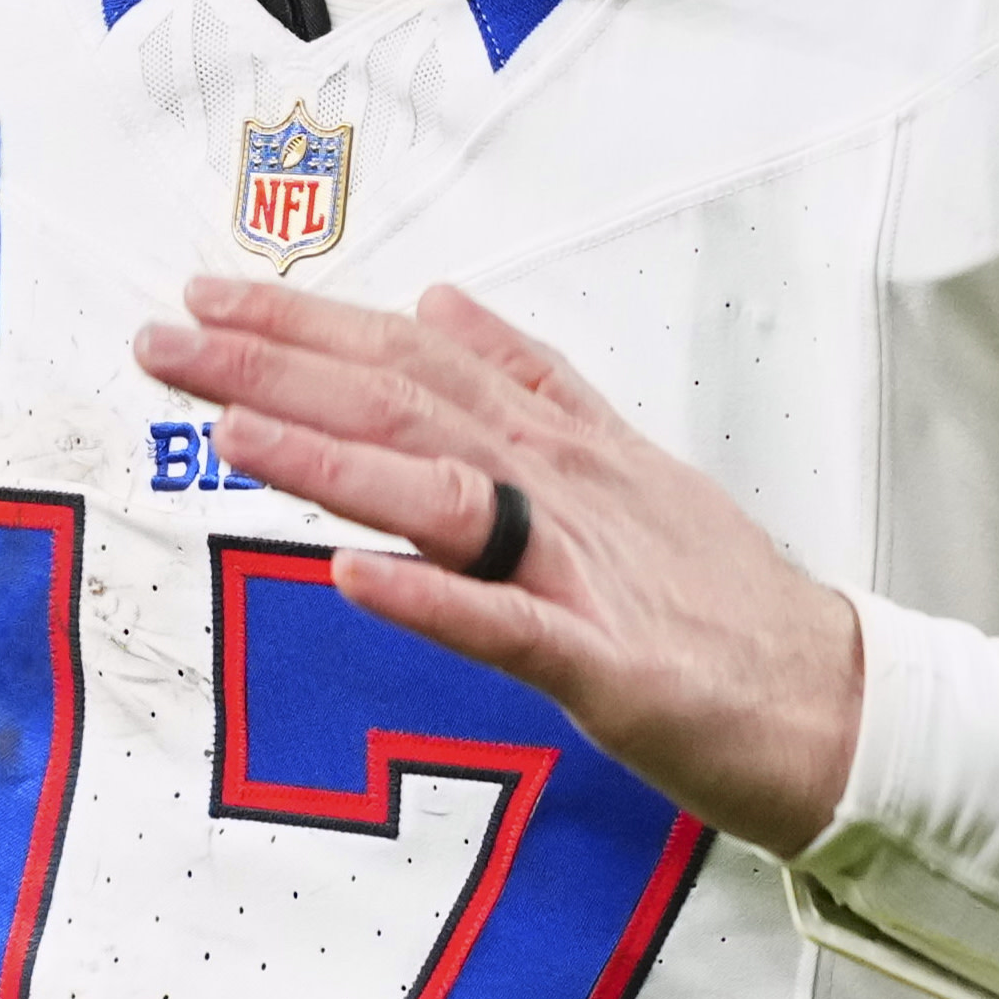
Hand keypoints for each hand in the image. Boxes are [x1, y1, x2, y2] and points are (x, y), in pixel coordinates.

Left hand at [131, 276, 862, 848]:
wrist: (832, 701)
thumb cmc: (717, 598)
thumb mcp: (621, 463)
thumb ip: (528, 383)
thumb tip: (441, 303)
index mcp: (552, 444)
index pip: (410, 360)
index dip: (304, 326)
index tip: (206, 298)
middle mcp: (559, 488)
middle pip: (403, 409)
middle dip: (275, 370)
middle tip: (166, 337)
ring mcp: (581, 573)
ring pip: (443, 496)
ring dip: (331, 461)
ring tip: (229, 430)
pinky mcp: (607, 667)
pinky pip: (507, 629)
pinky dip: (432, 598)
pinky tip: (355, 575)